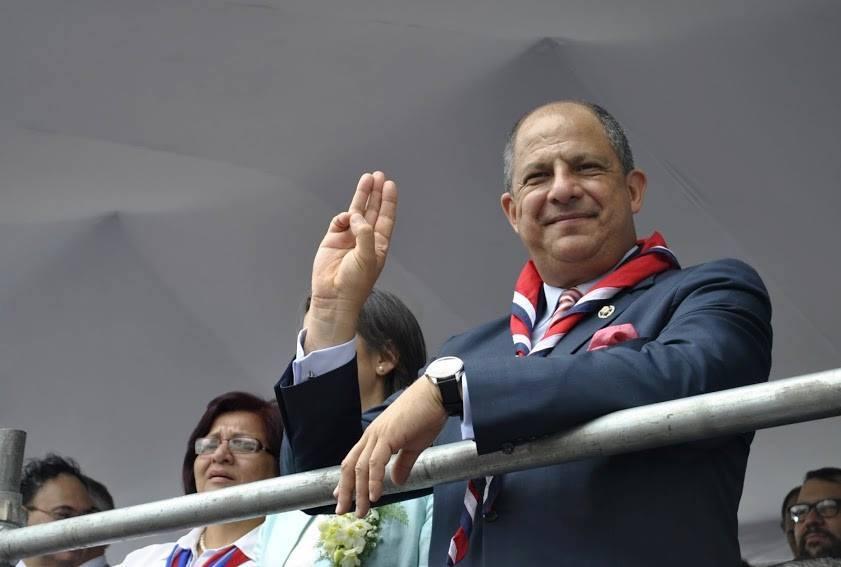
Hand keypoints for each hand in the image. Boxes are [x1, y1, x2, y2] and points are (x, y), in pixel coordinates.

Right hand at [304, 171, 396, 351]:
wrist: (333, 296)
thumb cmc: (355, 283)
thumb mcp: (367, 258)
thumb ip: (364, 234)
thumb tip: (355, 215)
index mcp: (378, 244)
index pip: (385, 218)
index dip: (388, 201)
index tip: (390, 185)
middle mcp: (364, 238)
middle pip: (372, 210)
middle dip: (375, 193)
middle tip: (378, 176)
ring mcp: (349, 238)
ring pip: (356, 212)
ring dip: (361, 196)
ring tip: (366, 179)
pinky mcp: (333, 239)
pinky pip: (339, 221)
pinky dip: (343, 216)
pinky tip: (346, 217)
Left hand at [334, 377, 447, 516]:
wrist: (435, 395)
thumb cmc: (426, 416)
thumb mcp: (413, 445)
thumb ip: (403, 463)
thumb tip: (397, 481)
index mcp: (375, 437)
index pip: (354, 461)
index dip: (345, 480)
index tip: (340, 496)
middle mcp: (371, 436)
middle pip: (350, 466)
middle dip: (346, 490)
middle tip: (341, 510)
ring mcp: (378, 435)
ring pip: (360, 467)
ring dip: (358, 491)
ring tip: (360, 510)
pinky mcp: (388, 436)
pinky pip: (375, 462)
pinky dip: (373, 480)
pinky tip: (374, 495)